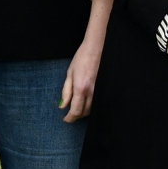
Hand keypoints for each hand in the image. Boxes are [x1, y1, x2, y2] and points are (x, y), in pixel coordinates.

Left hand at [61, 0, 111, 122]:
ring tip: (77, 108)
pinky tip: (87, 103)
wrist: (96, 48)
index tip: (66, 119)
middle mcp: (92, 92)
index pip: (75, 110)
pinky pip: (98, 102)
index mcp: (81, 88)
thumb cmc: (81, 58)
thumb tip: (62, 106)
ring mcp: (100, 90)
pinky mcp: (105, 88)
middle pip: (84, 112)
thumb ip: (66, 91)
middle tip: (70, 114)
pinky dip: (91, 106)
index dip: (70, 118)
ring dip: (84, 111)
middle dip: (76, 115)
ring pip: (92, 109)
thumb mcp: (69, 74)